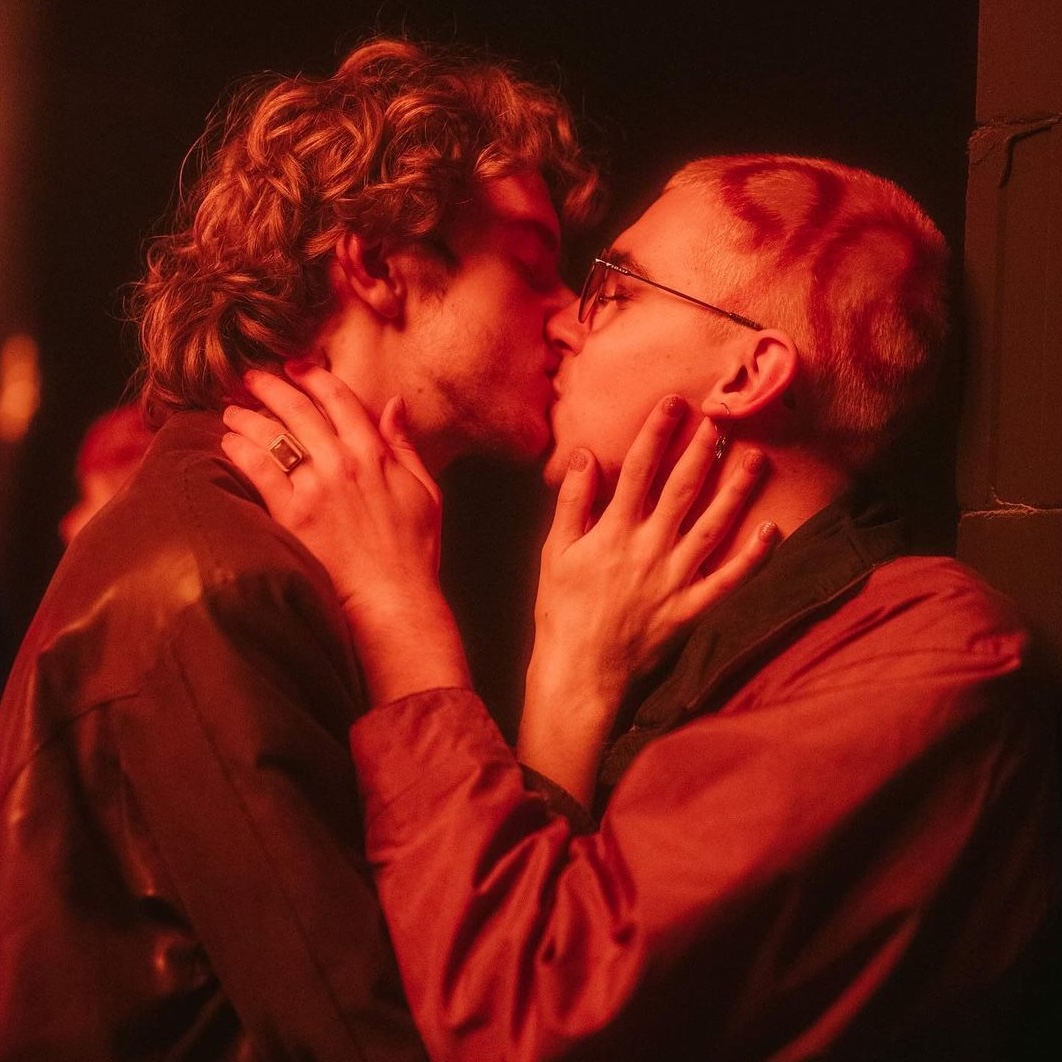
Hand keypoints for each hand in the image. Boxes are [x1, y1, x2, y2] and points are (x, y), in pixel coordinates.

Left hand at [221, 363, 470, 701]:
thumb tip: (395, 405)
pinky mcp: (294, 514)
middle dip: (272, 385)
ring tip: (232, 409)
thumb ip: (405, 445)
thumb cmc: (414, 551)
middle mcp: (345, 462)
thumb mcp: (425, 491)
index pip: (340, 399)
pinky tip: (228, 442)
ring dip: (249, 415)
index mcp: (377, 454)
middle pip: (300, 408)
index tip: (296, 366)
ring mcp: (318, 487)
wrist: (395, 599)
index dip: (314, 376)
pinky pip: (260, 470)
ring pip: (275, 434)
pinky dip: (241, 450)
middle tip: (252, 376)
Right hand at [518, 395, 775, 804]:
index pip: (639, 470)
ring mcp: (674, 580)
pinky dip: (752, 558)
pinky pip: (727, 581)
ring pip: (712, 527)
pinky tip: (771, 531)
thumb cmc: (561, 611)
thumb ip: (573, 502)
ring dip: (736, 492)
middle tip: (724, 419)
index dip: (657, 433)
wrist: (579, 673)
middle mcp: (649, 549)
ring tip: (757, 459)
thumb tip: (587, 456)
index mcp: (614, 532)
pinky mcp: (690, 610)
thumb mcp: (555, 552)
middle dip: (703, 452)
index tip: (675, 403)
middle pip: (683, 491)